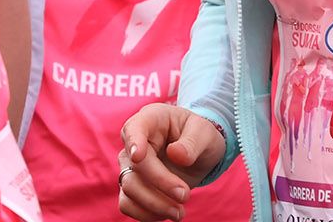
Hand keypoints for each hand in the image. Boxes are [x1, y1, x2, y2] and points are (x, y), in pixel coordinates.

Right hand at [118, 103, 225, 220]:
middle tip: (185, 195)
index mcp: (150, 119)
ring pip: (129, 189)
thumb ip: (192, 142)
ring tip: (180, 213)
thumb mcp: (204, 132)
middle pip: (135, 167)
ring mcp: (130, 165)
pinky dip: (146, 214)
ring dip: (154, 205)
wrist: (198, 152)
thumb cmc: (199, 135)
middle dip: (161, 185)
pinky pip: (127, 204)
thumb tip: (176, 155)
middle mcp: (134, 142)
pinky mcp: (133, 186)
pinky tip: (167, 214)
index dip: (133, 143)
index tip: (138, 157)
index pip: (134, 129)